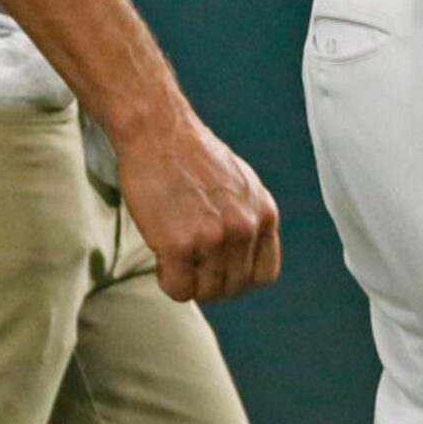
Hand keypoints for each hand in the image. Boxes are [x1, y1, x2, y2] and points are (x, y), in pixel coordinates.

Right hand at [110, 98, 281, 303]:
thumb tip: (243, 257)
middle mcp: (245, 227)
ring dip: (186, 279)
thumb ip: (247, 219)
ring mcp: (215, 237)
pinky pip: (178, 289)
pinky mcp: (181, 243)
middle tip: (188, 257)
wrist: (158, 130)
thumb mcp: (241, 184)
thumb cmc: (191, 154)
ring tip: (174, 248)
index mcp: (264, 213)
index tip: (218, 266)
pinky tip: (161, 252)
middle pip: (232, 288)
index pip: (264, 275)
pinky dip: (166, 278)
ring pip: (205, 292)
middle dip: (208, 279)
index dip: (238, 276)